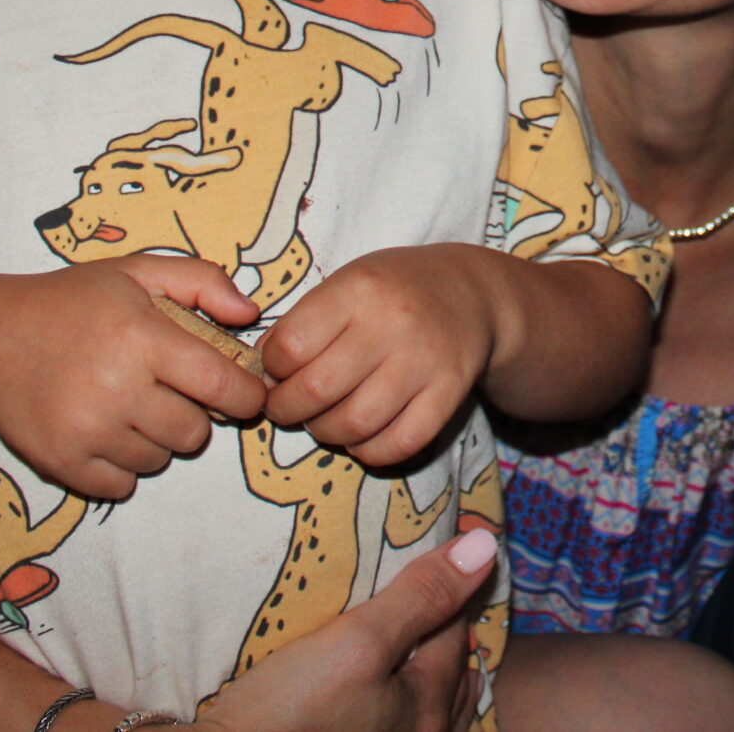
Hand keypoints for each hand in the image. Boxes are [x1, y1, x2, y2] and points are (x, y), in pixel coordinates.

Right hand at [0, 255, 266, 500]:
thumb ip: (202, 281)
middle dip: (194, 416)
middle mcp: (116, 388)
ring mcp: (87, 431)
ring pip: (159, 461)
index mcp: (142, 338)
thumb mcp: (136, 272)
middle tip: (169, 393)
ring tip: (131, 407)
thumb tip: (250, 314)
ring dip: (157, 441)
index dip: (245, 395)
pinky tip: (108, 433)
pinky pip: (121, 486)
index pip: (221, 385)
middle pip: (194, 433)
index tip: (244, 393)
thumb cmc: (72, 304)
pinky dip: (123, 467)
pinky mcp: (62, 463)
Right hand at [197, 527, 497, 731]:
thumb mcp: (357, 642)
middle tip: (435, 596)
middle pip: (450, 673)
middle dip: (447, 633)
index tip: (441, 546)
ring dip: (430, 673)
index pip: (455, 627)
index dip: (448, 583)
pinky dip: (400, 699)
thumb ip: (420, 597)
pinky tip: (383, 692)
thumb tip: (485, 546)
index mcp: (431, 707)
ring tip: (422, 646)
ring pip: (432, 706)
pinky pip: (399, 722)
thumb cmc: (291, 709)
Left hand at [261, 247, 498, 465]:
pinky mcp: (450, 393)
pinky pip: (400, 443)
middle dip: (287, 408)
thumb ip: (305, 321)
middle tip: (289, 405)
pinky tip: (362, 436)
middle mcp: (392, 324)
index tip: (276, 371)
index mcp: (358, 290)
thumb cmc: (394, 290)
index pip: (289, 345)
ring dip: (326, 433)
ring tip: (324, 420)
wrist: (472, 294)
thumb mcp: (348, 283)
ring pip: (354, 423)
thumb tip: (261, 371)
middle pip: (316, 389)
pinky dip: (371, 451)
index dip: (270, 368)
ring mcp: (424, 361)